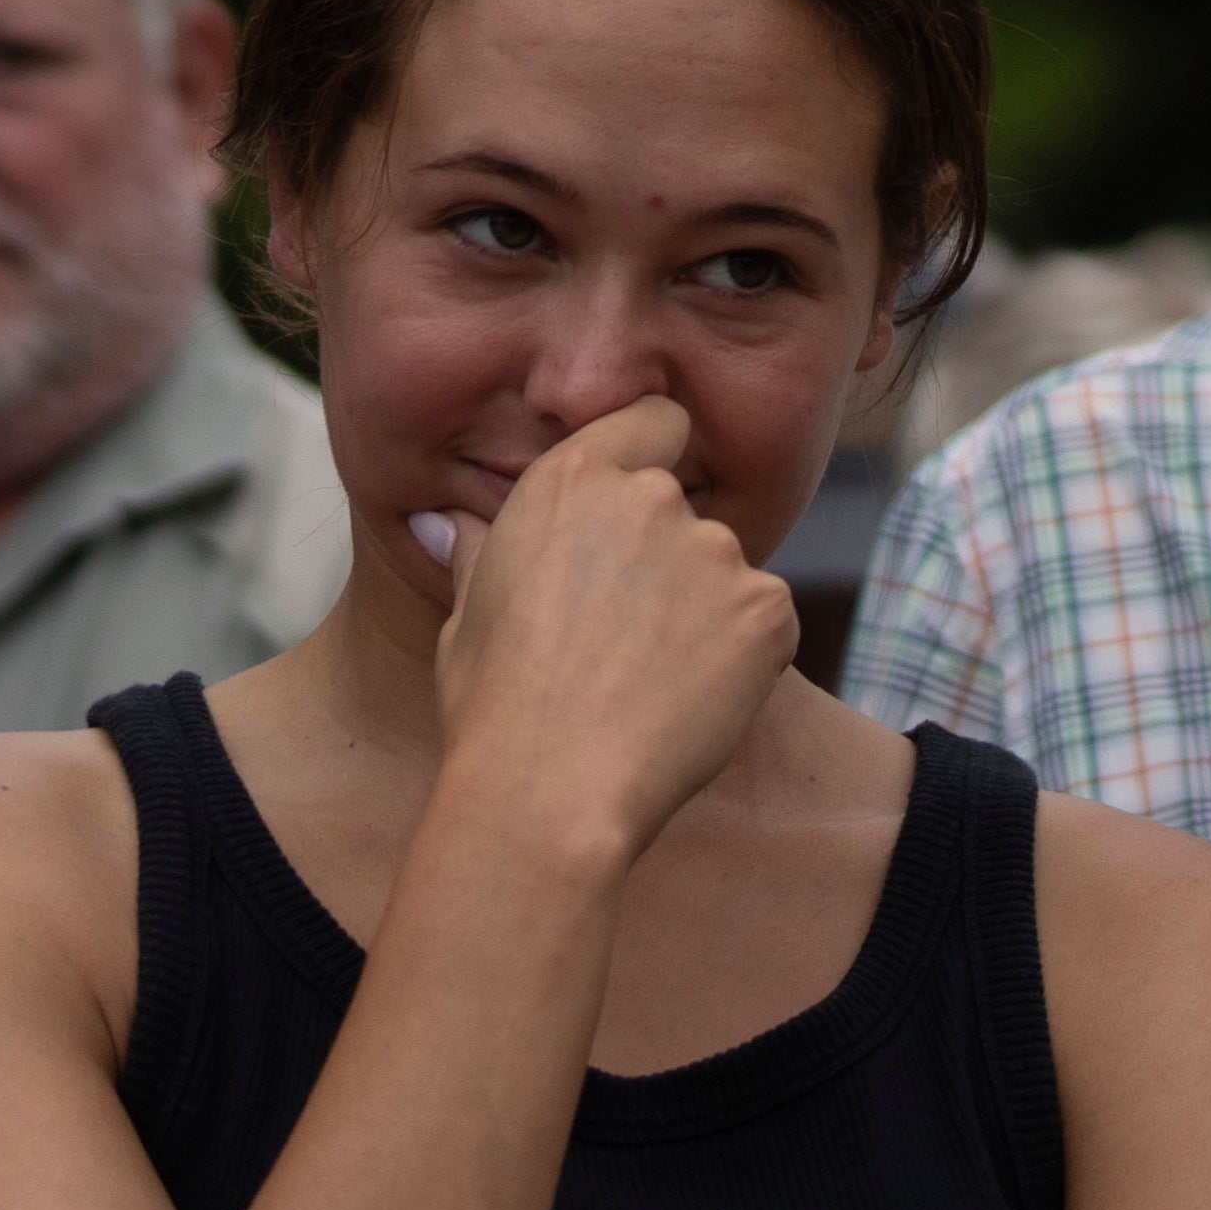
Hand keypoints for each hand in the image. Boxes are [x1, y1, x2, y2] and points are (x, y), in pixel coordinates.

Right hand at [431, 396, 800, 866]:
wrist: (551, 788)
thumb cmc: (494, 708)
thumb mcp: (465, 615)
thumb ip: (481, 553)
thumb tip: (445, 522)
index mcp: (572, 481)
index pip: (654, 421)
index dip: (653, 458)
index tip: (637, 514)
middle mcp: (650, 498)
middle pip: (684, 510)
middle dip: (664, 561)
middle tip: (622, 639)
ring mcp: (715, 551)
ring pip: (722, 573)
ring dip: (702, 613)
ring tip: (649, 682)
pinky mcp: (766, 607)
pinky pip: (763, 622)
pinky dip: (741, 657)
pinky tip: (690, 702)